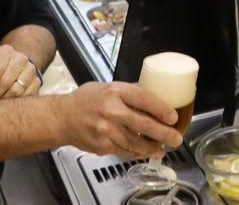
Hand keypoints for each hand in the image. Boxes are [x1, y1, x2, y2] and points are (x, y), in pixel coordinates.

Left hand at [0, 44, 40, 99]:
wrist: (10, 69)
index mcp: (4, 51)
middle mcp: (20, 58)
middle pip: (6, 81)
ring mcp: (30, 70)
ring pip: (17, 90)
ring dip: (4, 100)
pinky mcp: (37, 82)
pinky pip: (26, 97)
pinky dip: (15, 102)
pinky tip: (8, 102)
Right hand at [57, 82, 183, 157]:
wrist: (61, 118)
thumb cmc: (85, 100)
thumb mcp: (107, 86)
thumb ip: (129, 91)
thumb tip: (153, 94)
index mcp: (115, 92)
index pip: (145, 99)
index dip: (162, 110)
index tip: (173, 117)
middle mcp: (111, 111)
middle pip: (144, 125)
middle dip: (164, 134)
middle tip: (176, 138)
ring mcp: (106, 130)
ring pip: (136, 142)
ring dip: (152, 148)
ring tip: (162, 149)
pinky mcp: (102, 145)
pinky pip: (125, 151)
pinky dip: (137, 152)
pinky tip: (145, 152)